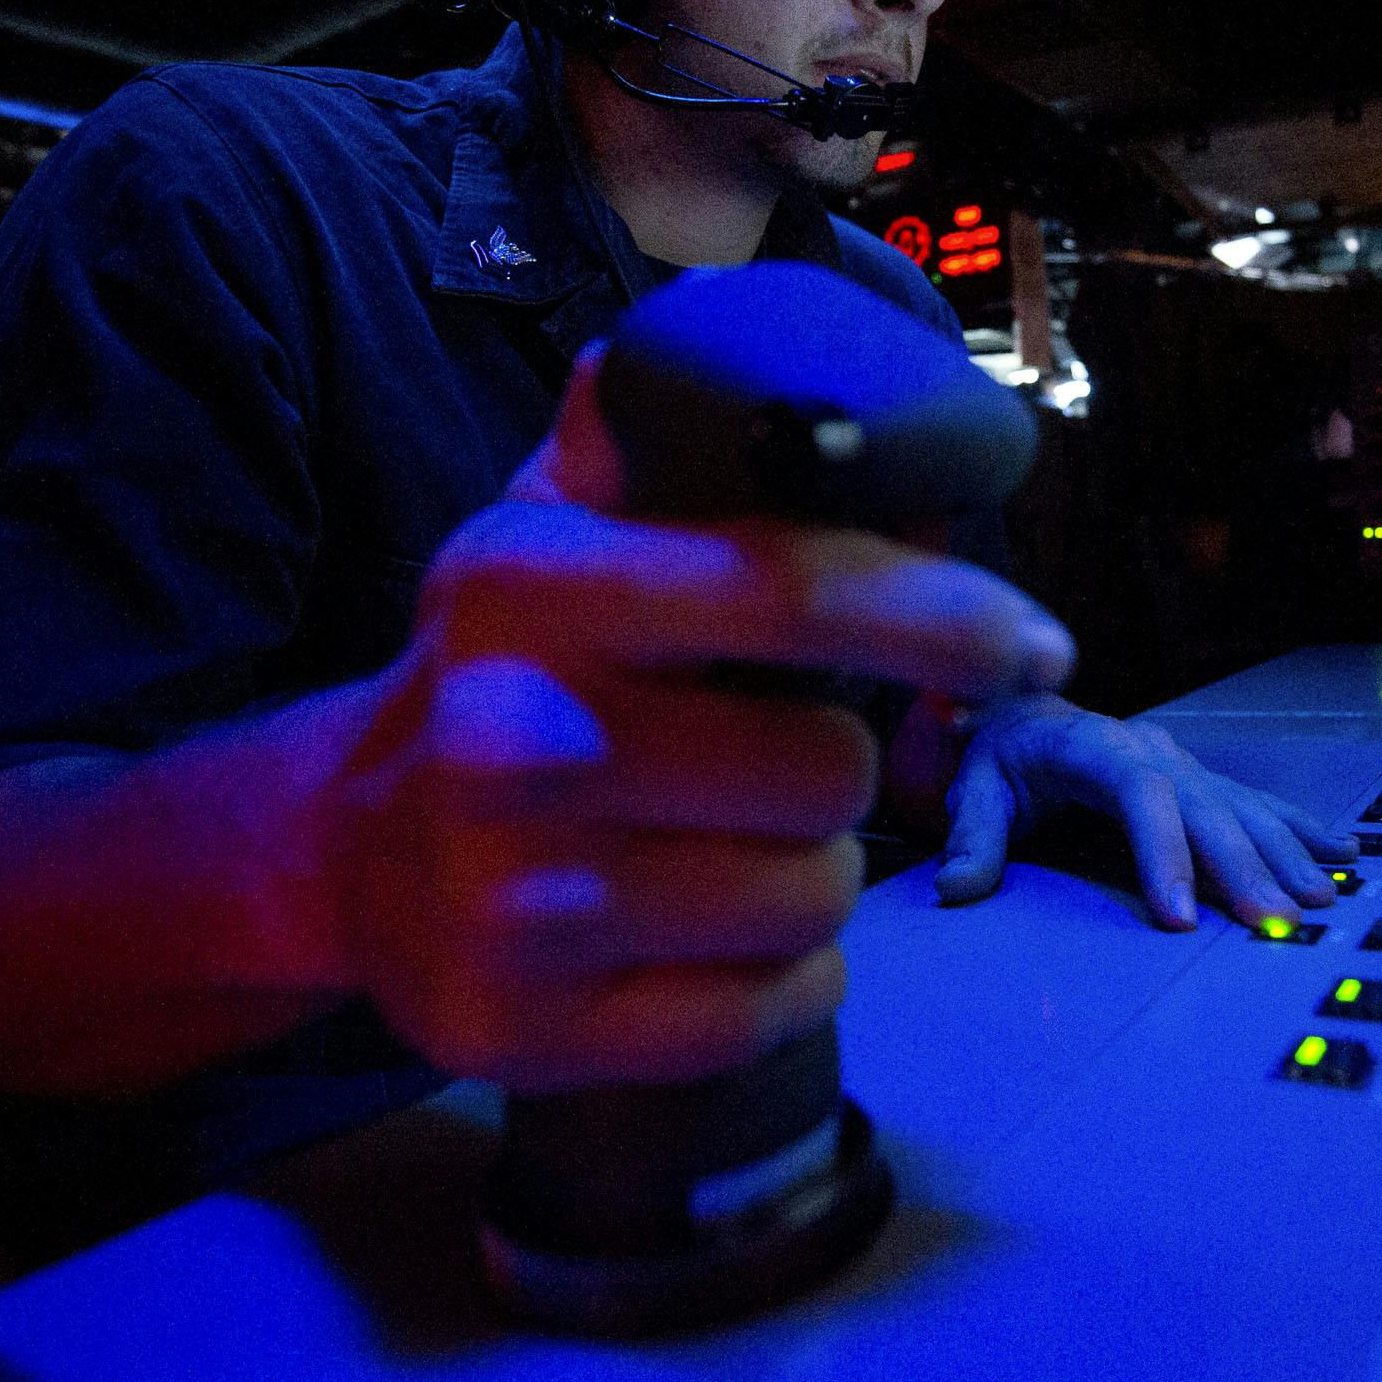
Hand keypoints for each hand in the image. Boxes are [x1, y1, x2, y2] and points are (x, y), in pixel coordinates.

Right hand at [330, 348, 1077, 1091]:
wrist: (344, 851)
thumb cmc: (503, 669)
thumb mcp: (544, 528)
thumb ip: (652, 432)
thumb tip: (781, 348)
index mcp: (529, 591)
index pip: (785, 588)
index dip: (941, 613)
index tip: (1038, 645)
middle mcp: (512, 741)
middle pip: (828, 772)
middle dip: (837, 767)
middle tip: (769, 761)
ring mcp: (517, 902)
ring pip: (812, 898)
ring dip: (811, 876)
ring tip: (728, 846)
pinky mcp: (529, 1033)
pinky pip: (768, 1011)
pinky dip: (781, 981)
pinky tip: (708, 939)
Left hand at [932, 696, 1356, 930]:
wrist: (1026, 712)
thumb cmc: (1001, 756)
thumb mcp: (975, 788)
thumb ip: (970, 838)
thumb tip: (957, 889)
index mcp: (1093, 746)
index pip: (1139, 794)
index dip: (1162, 851)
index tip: (1178, 914)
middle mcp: (1150, 748)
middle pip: (1205, 806)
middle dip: (1240, 866)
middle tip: (1269, 922)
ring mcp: (1183, 762)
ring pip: (1242, 805)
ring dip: (1283, 852)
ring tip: (1317, 900)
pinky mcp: (1202, 779)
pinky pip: (1257, 802)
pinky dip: (1300, 829)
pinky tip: (1341, 854)